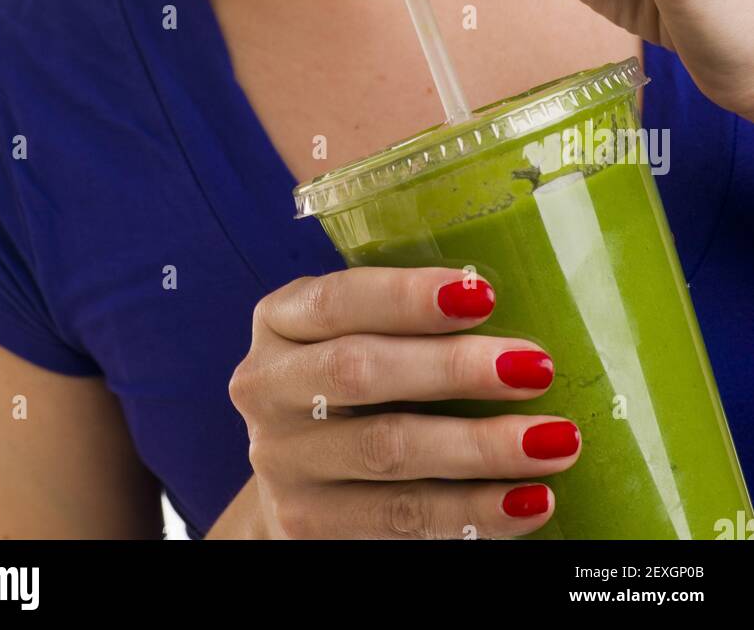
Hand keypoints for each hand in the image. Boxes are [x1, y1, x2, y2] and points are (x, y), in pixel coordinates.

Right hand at [228, 266, 579, 539]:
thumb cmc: (353, 385)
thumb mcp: (355, 334)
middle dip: (454, 369)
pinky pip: (401, 521)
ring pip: (387, 452)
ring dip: (480, 447)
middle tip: (536, 368)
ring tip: (555, 439)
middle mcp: (267, 388)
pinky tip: (530, 499)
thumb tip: (527, 301)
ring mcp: (283, 462)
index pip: (337, 300)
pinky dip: (474, 513)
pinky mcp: (309, 526)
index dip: (407, 297)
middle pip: (360, 373)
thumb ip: (407, 321)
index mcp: (280, 321)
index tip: (484, 295)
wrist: (302, 478)